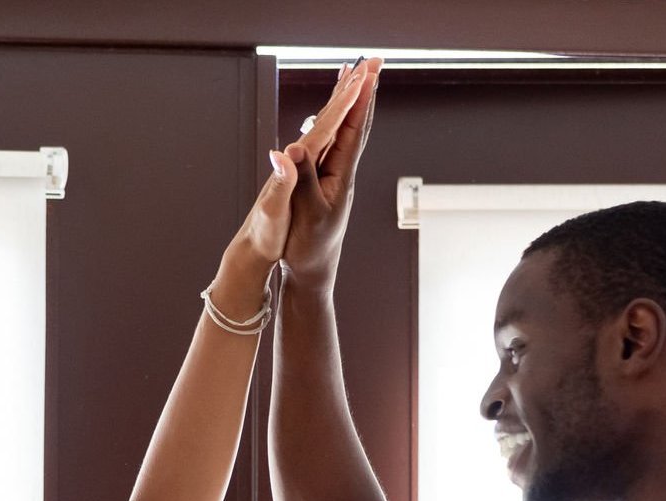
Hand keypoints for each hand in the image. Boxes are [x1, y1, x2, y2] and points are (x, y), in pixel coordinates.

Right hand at [281, 57, 382, 287]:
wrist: (313, 273)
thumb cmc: (308, 247)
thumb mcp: (304, 214)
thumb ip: (300, 180)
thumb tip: (293, 148)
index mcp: (340, 177)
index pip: (353, 130)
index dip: (360, 99)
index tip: (368, 72)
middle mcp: (342, 173)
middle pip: (356, 125)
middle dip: (363, 93)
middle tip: (372, 62)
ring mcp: (335, 178)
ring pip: (346, 133)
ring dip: (351, 104)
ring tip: (355, 79)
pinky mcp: (325, 185)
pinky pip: (333, 146)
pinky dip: (336, 124)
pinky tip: (333, 119)